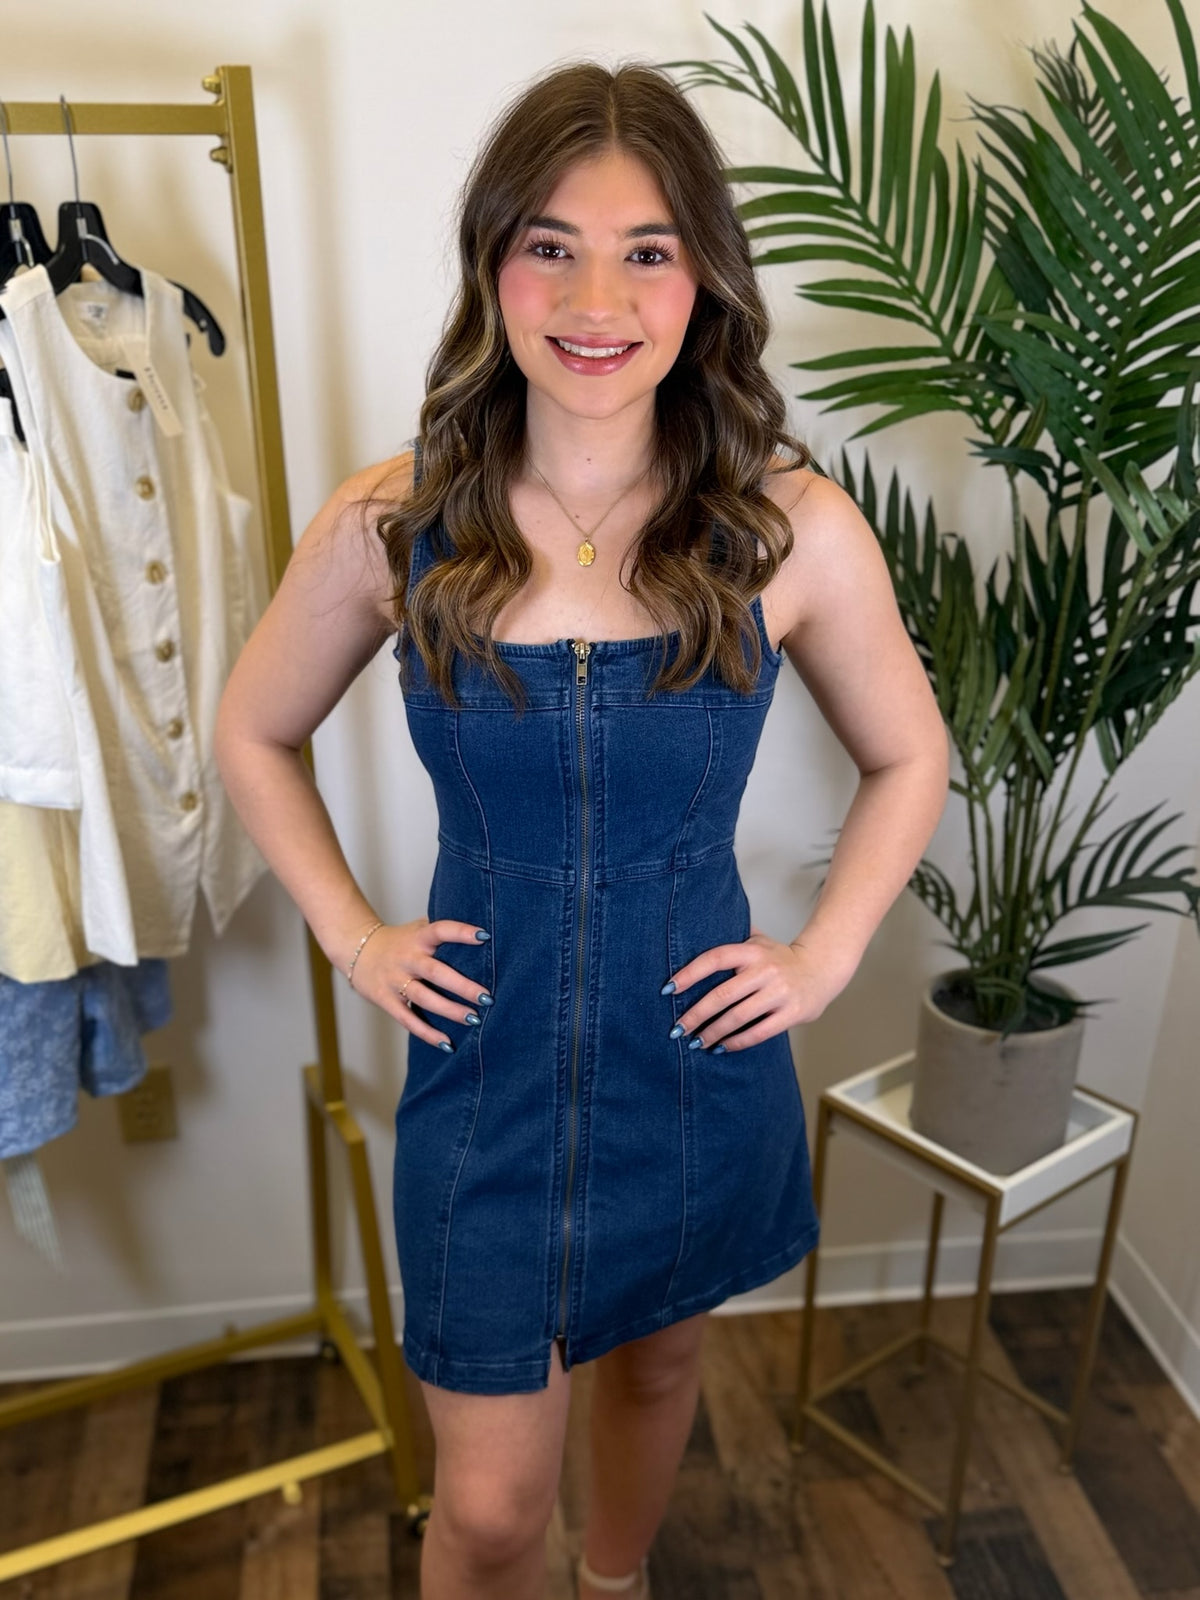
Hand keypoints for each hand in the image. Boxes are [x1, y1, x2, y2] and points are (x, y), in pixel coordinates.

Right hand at [348, 916, 490, 1047]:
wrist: (358, 951)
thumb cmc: (400, 941)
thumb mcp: (418, 929)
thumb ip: (442, 931)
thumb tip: (483, 934)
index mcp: (418, 937)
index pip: (440, 930)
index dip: (461, 932)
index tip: (484, 937)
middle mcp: (407, 958)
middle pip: (435, 972)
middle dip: (462, 986)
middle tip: (486, 997)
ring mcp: (395, 980)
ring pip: (424, 997)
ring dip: (449, 1010)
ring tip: (474, 1019)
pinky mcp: (386, 1000)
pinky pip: (408, 1019)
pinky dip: (427, 1033)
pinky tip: (447, 1043)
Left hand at [664, 926, 845, 1051]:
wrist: (823, 968)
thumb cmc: (782, 958)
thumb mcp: (760, 941)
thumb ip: (733, 937)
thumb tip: (697, 925)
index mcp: (753, 951)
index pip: (714, 958)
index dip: (689, 974)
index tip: (668, 989)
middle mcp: (765, 970)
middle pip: (722, 995)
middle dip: (696, 1014)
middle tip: (677, 1029)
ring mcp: (779, 993)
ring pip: (738, 1017)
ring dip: (713, 1032)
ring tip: (696, 1042)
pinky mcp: (791, 1013)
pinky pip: (759, 1032)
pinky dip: (737, 1042)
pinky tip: (721, 1047)